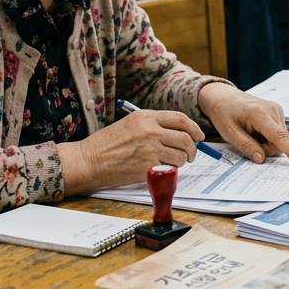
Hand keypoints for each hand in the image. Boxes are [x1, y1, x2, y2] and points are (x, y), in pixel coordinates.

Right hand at [57, 109, 204, 192]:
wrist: (90, 160)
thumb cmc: (107, 144)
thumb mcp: (130, 124)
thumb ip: (153, 125)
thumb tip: (177, 133)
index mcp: (146, 117)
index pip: (180, 119)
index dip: (193, 128)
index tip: (199, 136)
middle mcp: (151, 130)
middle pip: (185, 138)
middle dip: (192, 149)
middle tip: (190, 155)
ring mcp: (150, 149)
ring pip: (181, 156)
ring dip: (180, 162)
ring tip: (170, 164)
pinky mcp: (148, 167)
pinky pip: (170, 169)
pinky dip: (169, 171)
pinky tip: (159, 170)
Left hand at [197, 82, 288, 165]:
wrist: (224, 97)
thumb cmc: (224, 114)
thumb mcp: (229, 133)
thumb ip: (246, 146)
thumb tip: (261, 159)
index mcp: (259, 114)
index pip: (279, 136)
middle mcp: (273, 110)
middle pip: (279, 141)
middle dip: (265, 149)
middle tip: (247, 141)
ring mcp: (277, 110)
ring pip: (280, 139)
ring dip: (266, 142)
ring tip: (250, 132)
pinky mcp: (278, 112)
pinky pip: (278, 133)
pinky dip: (268, 136)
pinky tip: (256, 129)